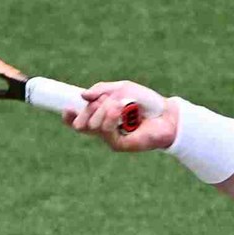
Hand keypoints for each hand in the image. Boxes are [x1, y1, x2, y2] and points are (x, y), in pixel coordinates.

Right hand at [63, 80, 177, 151]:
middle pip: (83, 121)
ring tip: (122, 105)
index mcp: (101, 116)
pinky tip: (120, 110)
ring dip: (105, 110)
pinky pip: (105, 130)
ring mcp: (110, 138)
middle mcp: (103, 129)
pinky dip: (111, 117)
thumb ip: (102, 90)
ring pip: (93, 125)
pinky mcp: (118, 145)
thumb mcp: (122, 89)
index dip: (69, 117)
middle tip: (110, 101)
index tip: (67, 108)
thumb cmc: (146, 101)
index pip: (78, 120)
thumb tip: (82, 96)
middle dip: (93, 108)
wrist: (166, 114)